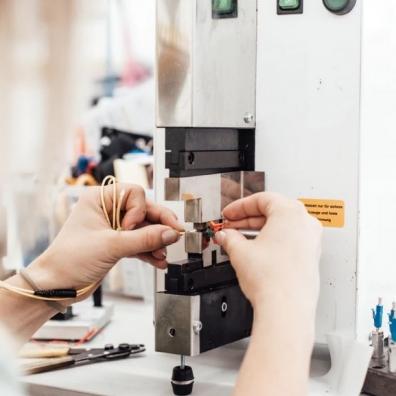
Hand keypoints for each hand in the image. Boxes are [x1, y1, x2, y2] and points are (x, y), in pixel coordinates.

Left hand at [25, 184, 183, 293]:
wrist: (57, 285)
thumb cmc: (69, 259)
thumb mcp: (111, 246)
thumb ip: (144, 239)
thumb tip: (170, 233)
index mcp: (100, 199)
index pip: (134, 194)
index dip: (139, 210)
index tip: (134, 228)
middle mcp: (108, 210)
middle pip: (143, 211)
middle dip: (158, 226)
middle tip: (174, 235)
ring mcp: (113, 227)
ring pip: (144, 228)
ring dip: (155, 241)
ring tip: (163, 253)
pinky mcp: (117, 244)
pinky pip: (139, 243)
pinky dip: (149, 251)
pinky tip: (158, 260)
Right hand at [215, 192, 321, 310]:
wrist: (286, 308)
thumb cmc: (272, 279)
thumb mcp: (240, 251)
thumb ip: (230, 238)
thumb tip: (226, 236)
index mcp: (290, 213)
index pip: (262, 199)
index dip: (240, 206)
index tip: (229, 214)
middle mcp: (305, 224)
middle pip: (273, 212)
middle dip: (247, 219)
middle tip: (231, 226)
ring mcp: (311, 241)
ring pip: (281, 227)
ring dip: (258, 231)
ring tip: (239, 240)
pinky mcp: (310, 257)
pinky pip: (289, 240)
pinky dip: (271, 241)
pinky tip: (255, 251)